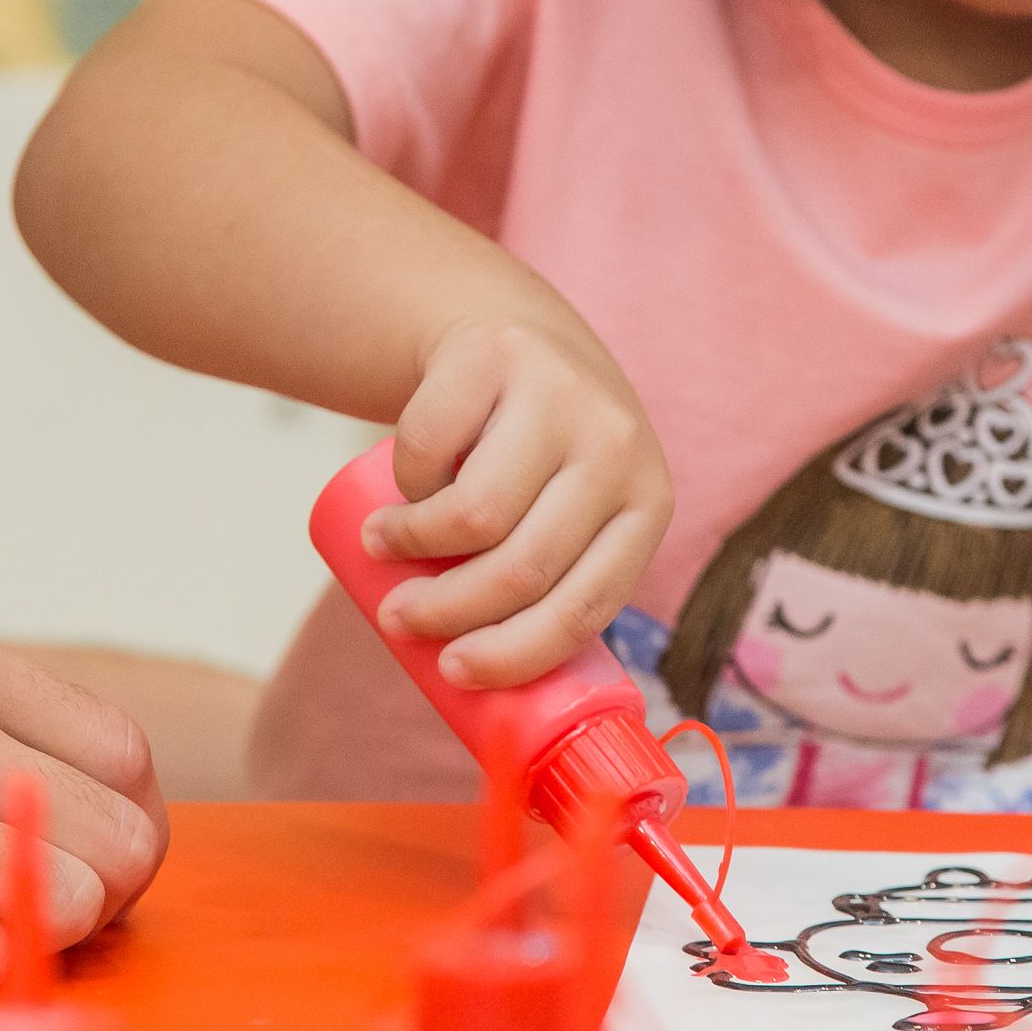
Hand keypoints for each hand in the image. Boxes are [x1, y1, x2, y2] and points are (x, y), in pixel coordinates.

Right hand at [366, 317, 673, 689]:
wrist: (510, 332)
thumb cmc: (534, 455)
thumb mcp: (570, 511)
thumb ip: (553, 579)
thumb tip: (492, 698)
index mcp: (647, 507)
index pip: (584, 607)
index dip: (513, 653)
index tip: (452, 672)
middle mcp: (618, 449)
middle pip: (522, 567)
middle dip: (445, 611)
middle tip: (398, 619)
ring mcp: (562, 396)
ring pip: (474, 514)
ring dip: (410, 546)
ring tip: (383, 547)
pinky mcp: (500, 354)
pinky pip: (430, 446)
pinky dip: (403, 480)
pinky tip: (405, 482)